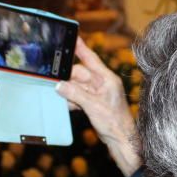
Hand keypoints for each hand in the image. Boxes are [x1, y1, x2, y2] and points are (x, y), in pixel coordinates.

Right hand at [56, 38, 139, 176]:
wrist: (121, 140)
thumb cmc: (115, 123)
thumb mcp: (93, 106)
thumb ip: (76, 94)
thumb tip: (60, 85)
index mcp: (107, 79)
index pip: (91, 59)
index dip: (81, 48)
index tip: (72, 37)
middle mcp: (103, 84)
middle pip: (80, 74)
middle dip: (68, 78)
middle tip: (54, 83)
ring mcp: (98, 93)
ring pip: (77, 86)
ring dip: (68, 91)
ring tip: (60, 96)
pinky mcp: (93, 103)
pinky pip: (78, 96)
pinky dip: (71, 99)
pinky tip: (66, 105)